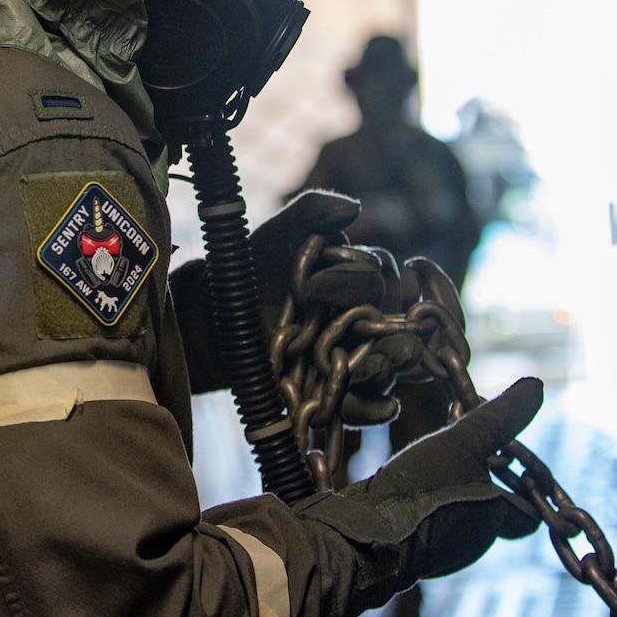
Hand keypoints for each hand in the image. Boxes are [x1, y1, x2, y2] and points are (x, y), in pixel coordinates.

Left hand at [170, 190, 370, 391]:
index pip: (385, 280)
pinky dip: (374, 408)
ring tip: (359, 366)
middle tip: (338, 323)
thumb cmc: (255, 264)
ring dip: (383, 366)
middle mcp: (365, 318)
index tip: (313, 287)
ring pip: (390, 365)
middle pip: (397, 326)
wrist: (219, 310)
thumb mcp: (281, 232)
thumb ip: (314, 211)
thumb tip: (353, 208)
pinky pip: (367, 405)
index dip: (361, 279)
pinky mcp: (336, 390)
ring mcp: (354, 355)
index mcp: (359, 279)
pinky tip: (382, 406)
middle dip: (376, 326)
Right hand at [300, 378, 542, 591]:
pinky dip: (426, 504)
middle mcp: (474, 543)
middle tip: (463, 451)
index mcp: (496, 520)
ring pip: (461, 516)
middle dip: (482, 482)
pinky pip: (431, 524)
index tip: (509, 460)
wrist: (364, 534)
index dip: (523, 486)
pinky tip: (406, 484)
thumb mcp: (462, 441)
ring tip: (430, 462)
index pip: (529, 513)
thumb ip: (498, 418)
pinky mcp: (412, 552)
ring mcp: (442, 553)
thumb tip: (535, 387)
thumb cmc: (420, 491)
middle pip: (493, 510)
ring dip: (452, 490)